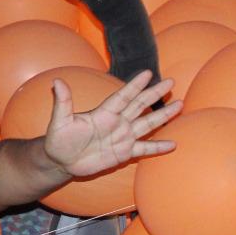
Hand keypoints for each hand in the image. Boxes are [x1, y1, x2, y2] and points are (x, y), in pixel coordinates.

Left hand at [43, 70, 180, 179]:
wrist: (61, 160)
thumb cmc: (58, 139)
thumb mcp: (60, 121)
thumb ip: (63, 102)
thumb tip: (56, 82)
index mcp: (103, 113)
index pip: (122, 97)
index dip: (134, 85)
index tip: (147, 73)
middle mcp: (117, 122)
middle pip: (139, 105)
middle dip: (154, 94)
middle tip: (170, 81)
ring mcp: (122, 136)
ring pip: (147, 123)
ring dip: (163, 115)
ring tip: (179, 105)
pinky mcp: (124, 152)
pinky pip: (144, 148)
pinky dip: (158, 147)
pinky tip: (173, 144)